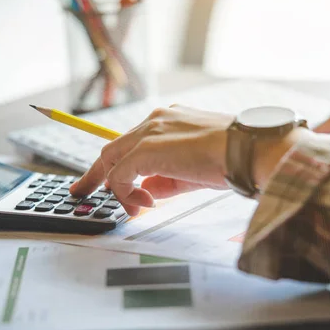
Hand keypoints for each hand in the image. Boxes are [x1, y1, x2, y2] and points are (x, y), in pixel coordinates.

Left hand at [70, 105, 233, 215]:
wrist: (247, 151)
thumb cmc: (230, 159)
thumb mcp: (192, 172)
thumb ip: (166, 180)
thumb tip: (147, 192)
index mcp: (168, 121)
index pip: (133, 143)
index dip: (117, 165)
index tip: (105, 181)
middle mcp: (155, 120)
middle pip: (113, 149)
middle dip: (97, 174)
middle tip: (82, 192)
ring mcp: (149, 132)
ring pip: (112, 159)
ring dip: (117, 188)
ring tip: (134, 208)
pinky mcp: (145, 148)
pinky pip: (120, 174)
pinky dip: (125, 192)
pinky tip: (141, 204)